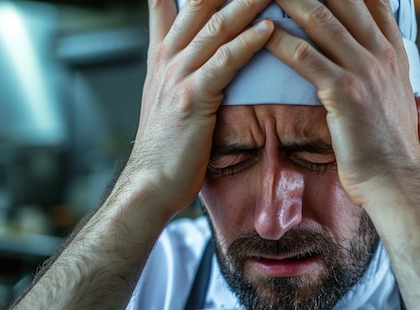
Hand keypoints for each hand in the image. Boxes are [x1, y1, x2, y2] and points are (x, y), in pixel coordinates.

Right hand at [122, 0, 273, 211]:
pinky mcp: (191, 98)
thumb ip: (175, 65)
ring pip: (215, 27)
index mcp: (162, 55)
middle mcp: (167, 58)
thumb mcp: (163, 96)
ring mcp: (177, 76)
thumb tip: (190, 48)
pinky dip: (246, 44)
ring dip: (246, 3)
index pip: (174, 4)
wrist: (150, 181)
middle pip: (199, 5)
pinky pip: (223, 63)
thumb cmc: (167, 143)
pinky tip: (268, 29)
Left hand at [265, 0, 419, 205]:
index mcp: (392, 51)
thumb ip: (382, 69)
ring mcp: (365, 70)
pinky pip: (305, 55)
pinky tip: (258, 31)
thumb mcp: (394, 97)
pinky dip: (278, 40)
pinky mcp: (345, 92)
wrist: (396, 180)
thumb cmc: (387, 144)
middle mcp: (381, 52)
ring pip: (321, 17)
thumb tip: (373, 56)